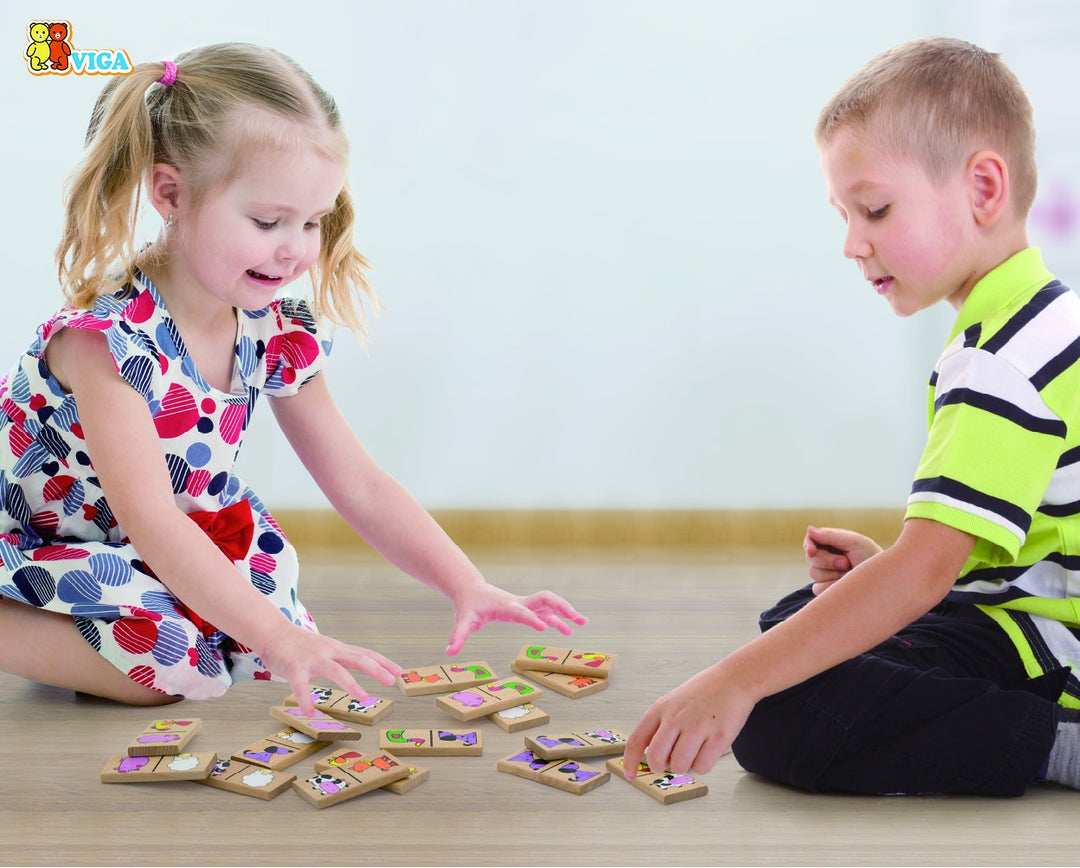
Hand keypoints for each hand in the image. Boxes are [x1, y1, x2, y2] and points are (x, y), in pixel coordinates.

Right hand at [258, 621, 403, 716]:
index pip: (365, 654)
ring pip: (336, 670)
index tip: (400, 672)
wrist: (272, 633)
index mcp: (338, 649)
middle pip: (357, 658)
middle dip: (376, 669)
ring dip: (351, 684)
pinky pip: (301, 686)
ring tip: (364, 698)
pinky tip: (310, 713)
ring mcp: (312, 659)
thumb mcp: (326, 648)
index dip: (383, 662)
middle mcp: (329, 652)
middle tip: (391, 681)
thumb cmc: (300, 645)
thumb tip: (360, 664)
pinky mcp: (294, 667)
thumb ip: (341, 658)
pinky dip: (306, 700)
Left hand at [445, 583, 587, 655]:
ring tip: (583, 623)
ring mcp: (525, 605)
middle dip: (561, 608)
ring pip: (550, 605)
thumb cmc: (468, 606)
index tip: (544, 628)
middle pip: (545, 600)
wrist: (472, 591)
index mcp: (506, 606)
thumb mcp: (462, 620)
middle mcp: (519, 603)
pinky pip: (547, 613)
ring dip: (566, 612)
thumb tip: (449, 652)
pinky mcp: (527, 609)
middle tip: (577, 619)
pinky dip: (559, 619)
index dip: (531, 619)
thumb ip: (457, 636)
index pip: (521, 611)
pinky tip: (570, 629)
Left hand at [622, 663, 751, 779]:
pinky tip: (708, 748)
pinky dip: (703, 764)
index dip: (630, 761)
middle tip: (671, 759)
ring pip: (679, 766)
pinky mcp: (719, 737)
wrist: (733, 680)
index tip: (630, 775)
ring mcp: (698, 727)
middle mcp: (676, 718)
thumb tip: (652, 756)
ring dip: (685, 765)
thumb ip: (659, 726)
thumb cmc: (702, 694)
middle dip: (661, 766)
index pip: (637, 740)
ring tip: (694, 749)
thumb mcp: (672, 702)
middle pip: (656, 758)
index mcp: (661, 709)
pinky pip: (702, 767)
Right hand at [804, 525, 881, 594]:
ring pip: (813, 573)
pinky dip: (831, 586)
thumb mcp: (855, 542)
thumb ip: (831, 536)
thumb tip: (809, 528)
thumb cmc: (872, 558)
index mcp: (831, 542)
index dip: (809, 546)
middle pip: (811, 558)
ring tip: (849, 573)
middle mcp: (826, 556)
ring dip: (832, 574)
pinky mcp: (826, 588)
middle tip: (846, 562)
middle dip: (828, 560)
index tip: (812, 552)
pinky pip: (818, 588)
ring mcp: (826, 573)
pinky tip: (844, 584)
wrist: (882, 581)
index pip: (811, 540)